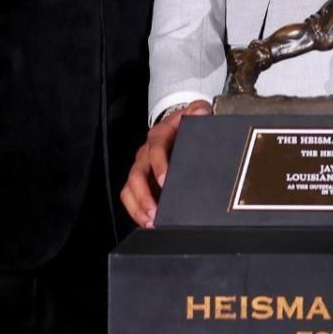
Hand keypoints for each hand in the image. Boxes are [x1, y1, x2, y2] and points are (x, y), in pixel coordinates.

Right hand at [120, 100, 211, 227]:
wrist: (177, 125)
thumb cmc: (186, 123)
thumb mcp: (195, 112)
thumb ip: (199, 111)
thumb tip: (202, 113)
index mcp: (160, 135)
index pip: (156, 149)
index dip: (159, 165)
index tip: (165, 181)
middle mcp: (146, 152)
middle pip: (137, 175)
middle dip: (144, 195)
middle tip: (155, 212)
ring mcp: (141, 167)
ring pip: (130, 188)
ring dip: (138, 206)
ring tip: (150, 222)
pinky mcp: (141, 180)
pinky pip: (131, 197)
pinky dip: (136, 211)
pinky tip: (147, 222)